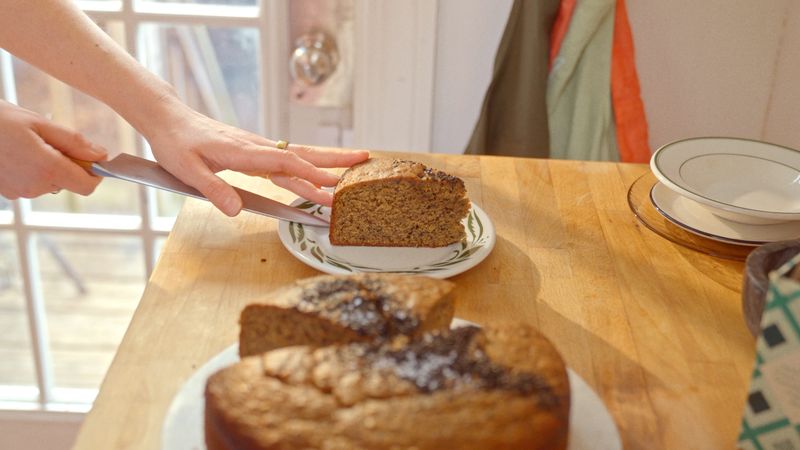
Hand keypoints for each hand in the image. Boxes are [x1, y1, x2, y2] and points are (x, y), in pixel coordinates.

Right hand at [0, 100, 105, 199]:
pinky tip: (17, 152)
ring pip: (50, 182)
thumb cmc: (0, 121)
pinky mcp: (8, 192)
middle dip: (68, 163)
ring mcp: (19, 192)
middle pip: (69, 182)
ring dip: (49, 165)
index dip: (95, 173)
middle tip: (49, 139)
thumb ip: (75, 143)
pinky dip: (32, 169)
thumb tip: (101, 156)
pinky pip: (32, 183)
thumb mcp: (41, 124)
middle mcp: (35, 187)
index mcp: (48, 170)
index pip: (87, 186)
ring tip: (28, 143)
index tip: (92, 157)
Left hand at [144, 105, 368, 216]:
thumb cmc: (176, 143)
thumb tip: (236, 211)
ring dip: (326, 161)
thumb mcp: (187, 170)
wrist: (168, 118)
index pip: (284, 162)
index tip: (332, 186)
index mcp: (242, 151)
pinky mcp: (254, 151)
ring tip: (353, 166)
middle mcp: (256, 147)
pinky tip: (318, 172)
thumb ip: (213, 190)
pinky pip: (287, 158)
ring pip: (298, 155)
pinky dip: (308, 164)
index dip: (309, 175)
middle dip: (333, 160)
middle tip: (363, 161)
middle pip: (301, 153)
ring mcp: (257, 148)